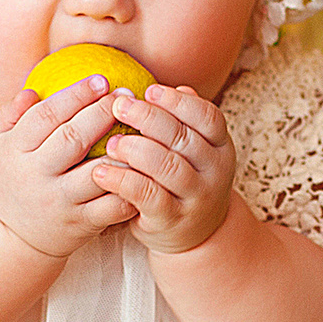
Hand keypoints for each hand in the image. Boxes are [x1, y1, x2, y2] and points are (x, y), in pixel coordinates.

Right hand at [0, 75, 137, 258]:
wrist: (11, 237)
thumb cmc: (11, 179)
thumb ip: (12, 116)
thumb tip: (31, 90)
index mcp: (14, 149)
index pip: (46, 115)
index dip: (75, 94)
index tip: (101, 80)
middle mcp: (35, 175)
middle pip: (74, 138)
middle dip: (103, 113)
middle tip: (127, 95)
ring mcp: (59, 201)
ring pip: (98, 172)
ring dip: (124, 150)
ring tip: (144, 129)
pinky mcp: (80, 224)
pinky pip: (111, 205)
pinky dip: (131, 188)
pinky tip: (147, 170)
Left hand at [94, 84, 236, 254]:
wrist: (194, 234)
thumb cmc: (183, 180)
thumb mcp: (192, 150)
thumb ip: (182, 121)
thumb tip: (169, 87)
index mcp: (221, 146)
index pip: (207, 117)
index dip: (178, 101)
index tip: (148, 90)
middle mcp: (215, 171)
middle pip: (183, 138)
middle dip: (148, 118)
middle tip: (118, 105)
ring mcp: (196, 197)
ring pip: (167, 166)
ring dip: (135, 149)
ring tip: (110, 141)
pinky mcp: (172, 219)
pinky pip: (148, 196)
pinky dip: (123, 180)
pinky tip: (101, 171)